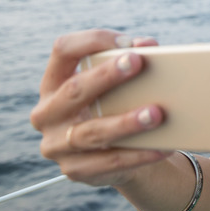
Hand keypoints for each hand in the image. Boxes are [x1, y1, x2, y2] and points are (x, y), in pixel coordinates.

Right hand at [30, 29, 169, 185]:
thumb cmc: (117, 104)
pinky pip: (109, 162)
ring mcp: (57, 144)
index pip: (63, 50)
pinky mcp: (75, 170)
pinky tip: (162, 146)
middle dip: (106, 76)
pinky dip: (138, 154)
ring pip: (92, 132)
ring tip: (156, 113)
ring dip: (126, 122)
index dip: (92, 40)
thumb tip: (150, 47)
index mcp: (53, 82)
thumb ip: (130, 61)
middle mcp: (47, 113)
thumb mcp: (115, 84)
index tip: (126, 42)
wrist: (114, 153)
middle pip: (74, 90)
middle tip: (137, 62)